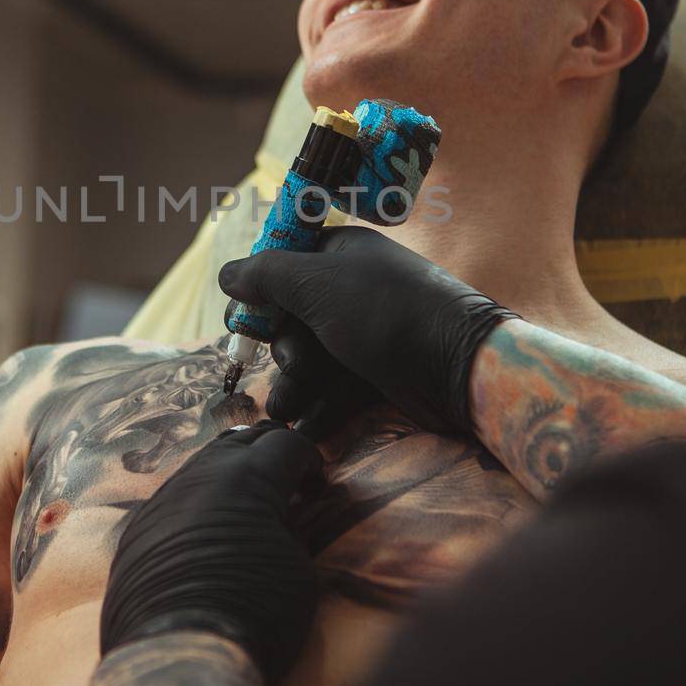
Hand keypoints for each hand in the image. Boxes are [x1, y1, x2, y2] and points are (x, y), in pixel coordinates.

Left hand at [99, 421, 322, 685]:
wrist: (179, 654)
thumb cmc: (254, 612)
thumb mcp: (300, 569)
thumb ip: (294, 529)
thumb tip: (284, 518)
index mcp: (248, 477)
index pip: (287, 442)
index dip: (310, 459)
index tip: (317, 486)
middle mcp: (200, 476)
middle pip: (241, 440)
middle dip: (270, 452)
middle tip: (289, 483)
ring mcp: (163, 498)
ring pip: (203, 462)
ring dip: (231, 472)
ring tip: (249, 503)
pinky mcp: (138, 527)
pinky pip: (174, 495)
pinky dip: (200, 499)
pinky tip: (208, 528)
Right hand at [219, 226, 517, 435]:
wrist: (458, 364)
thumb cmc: (385, 311)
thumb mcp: (317, 285)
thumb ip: (266, 276)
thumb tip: (226, 275)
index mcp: (339, 256)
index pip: (283, 267)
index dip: (259, 294)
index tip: (241, 321)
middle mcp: (351, 291)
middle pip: (292, 318)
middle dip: (282, 348)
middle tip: (293, 364)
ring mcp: (365, 334)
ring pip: (311, 358)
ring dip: (294, 384)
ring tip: (287, 409)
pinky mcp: (377, 374)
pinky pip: (335, 388)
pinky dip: (318, 407)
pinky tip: (304, 430)